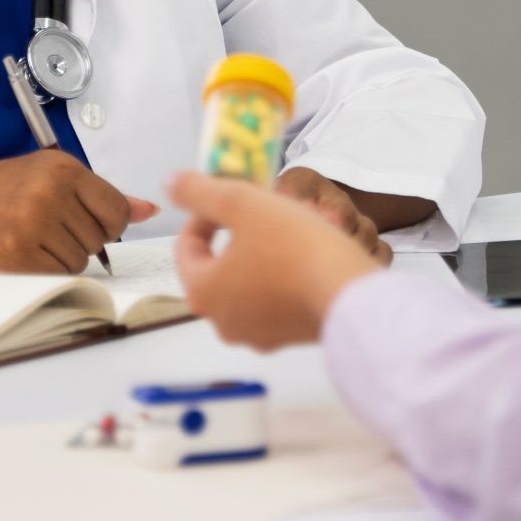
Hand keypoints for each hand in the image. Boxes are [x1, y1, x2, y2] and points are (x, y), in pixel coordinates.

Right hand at [0, 153, 156, 273]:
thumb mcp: (48, 174)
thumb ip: (101, 194)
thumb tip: (148, 209)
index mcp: (63, 168)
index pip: (117, 210)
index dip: (108, 223)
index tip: (88, 221)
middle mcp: (51, 193)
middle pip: (100, 239)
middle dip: (81, 239)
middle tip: (47, 226)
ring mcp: (34, 225)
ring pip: (80, 259)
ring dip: (62, 256)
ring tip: (33, 237)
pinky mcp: (18, 255)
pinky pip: (58, 274)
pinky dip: (46, 269)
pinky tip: (24, 252)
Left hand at [170, 171, 381, 349]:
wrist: (350, 295)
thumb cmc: (293, 247)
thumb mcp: (241, 203)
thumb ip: (198, 192)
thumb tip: (170, 183)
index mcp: (202, 292)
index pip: (186, 247)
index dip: (205, 214)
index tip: (232, 196)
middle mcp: (223, 321)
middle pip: (221, 264)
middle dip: (243, 231)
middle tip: (270, 207)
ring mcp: (257, 335)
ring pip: (252, 280)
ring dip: (267, 250)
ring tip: (297, 225)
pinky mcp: (289, 338)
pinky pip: (277, 299)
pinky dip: (286, 275)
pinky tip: (312, 254)